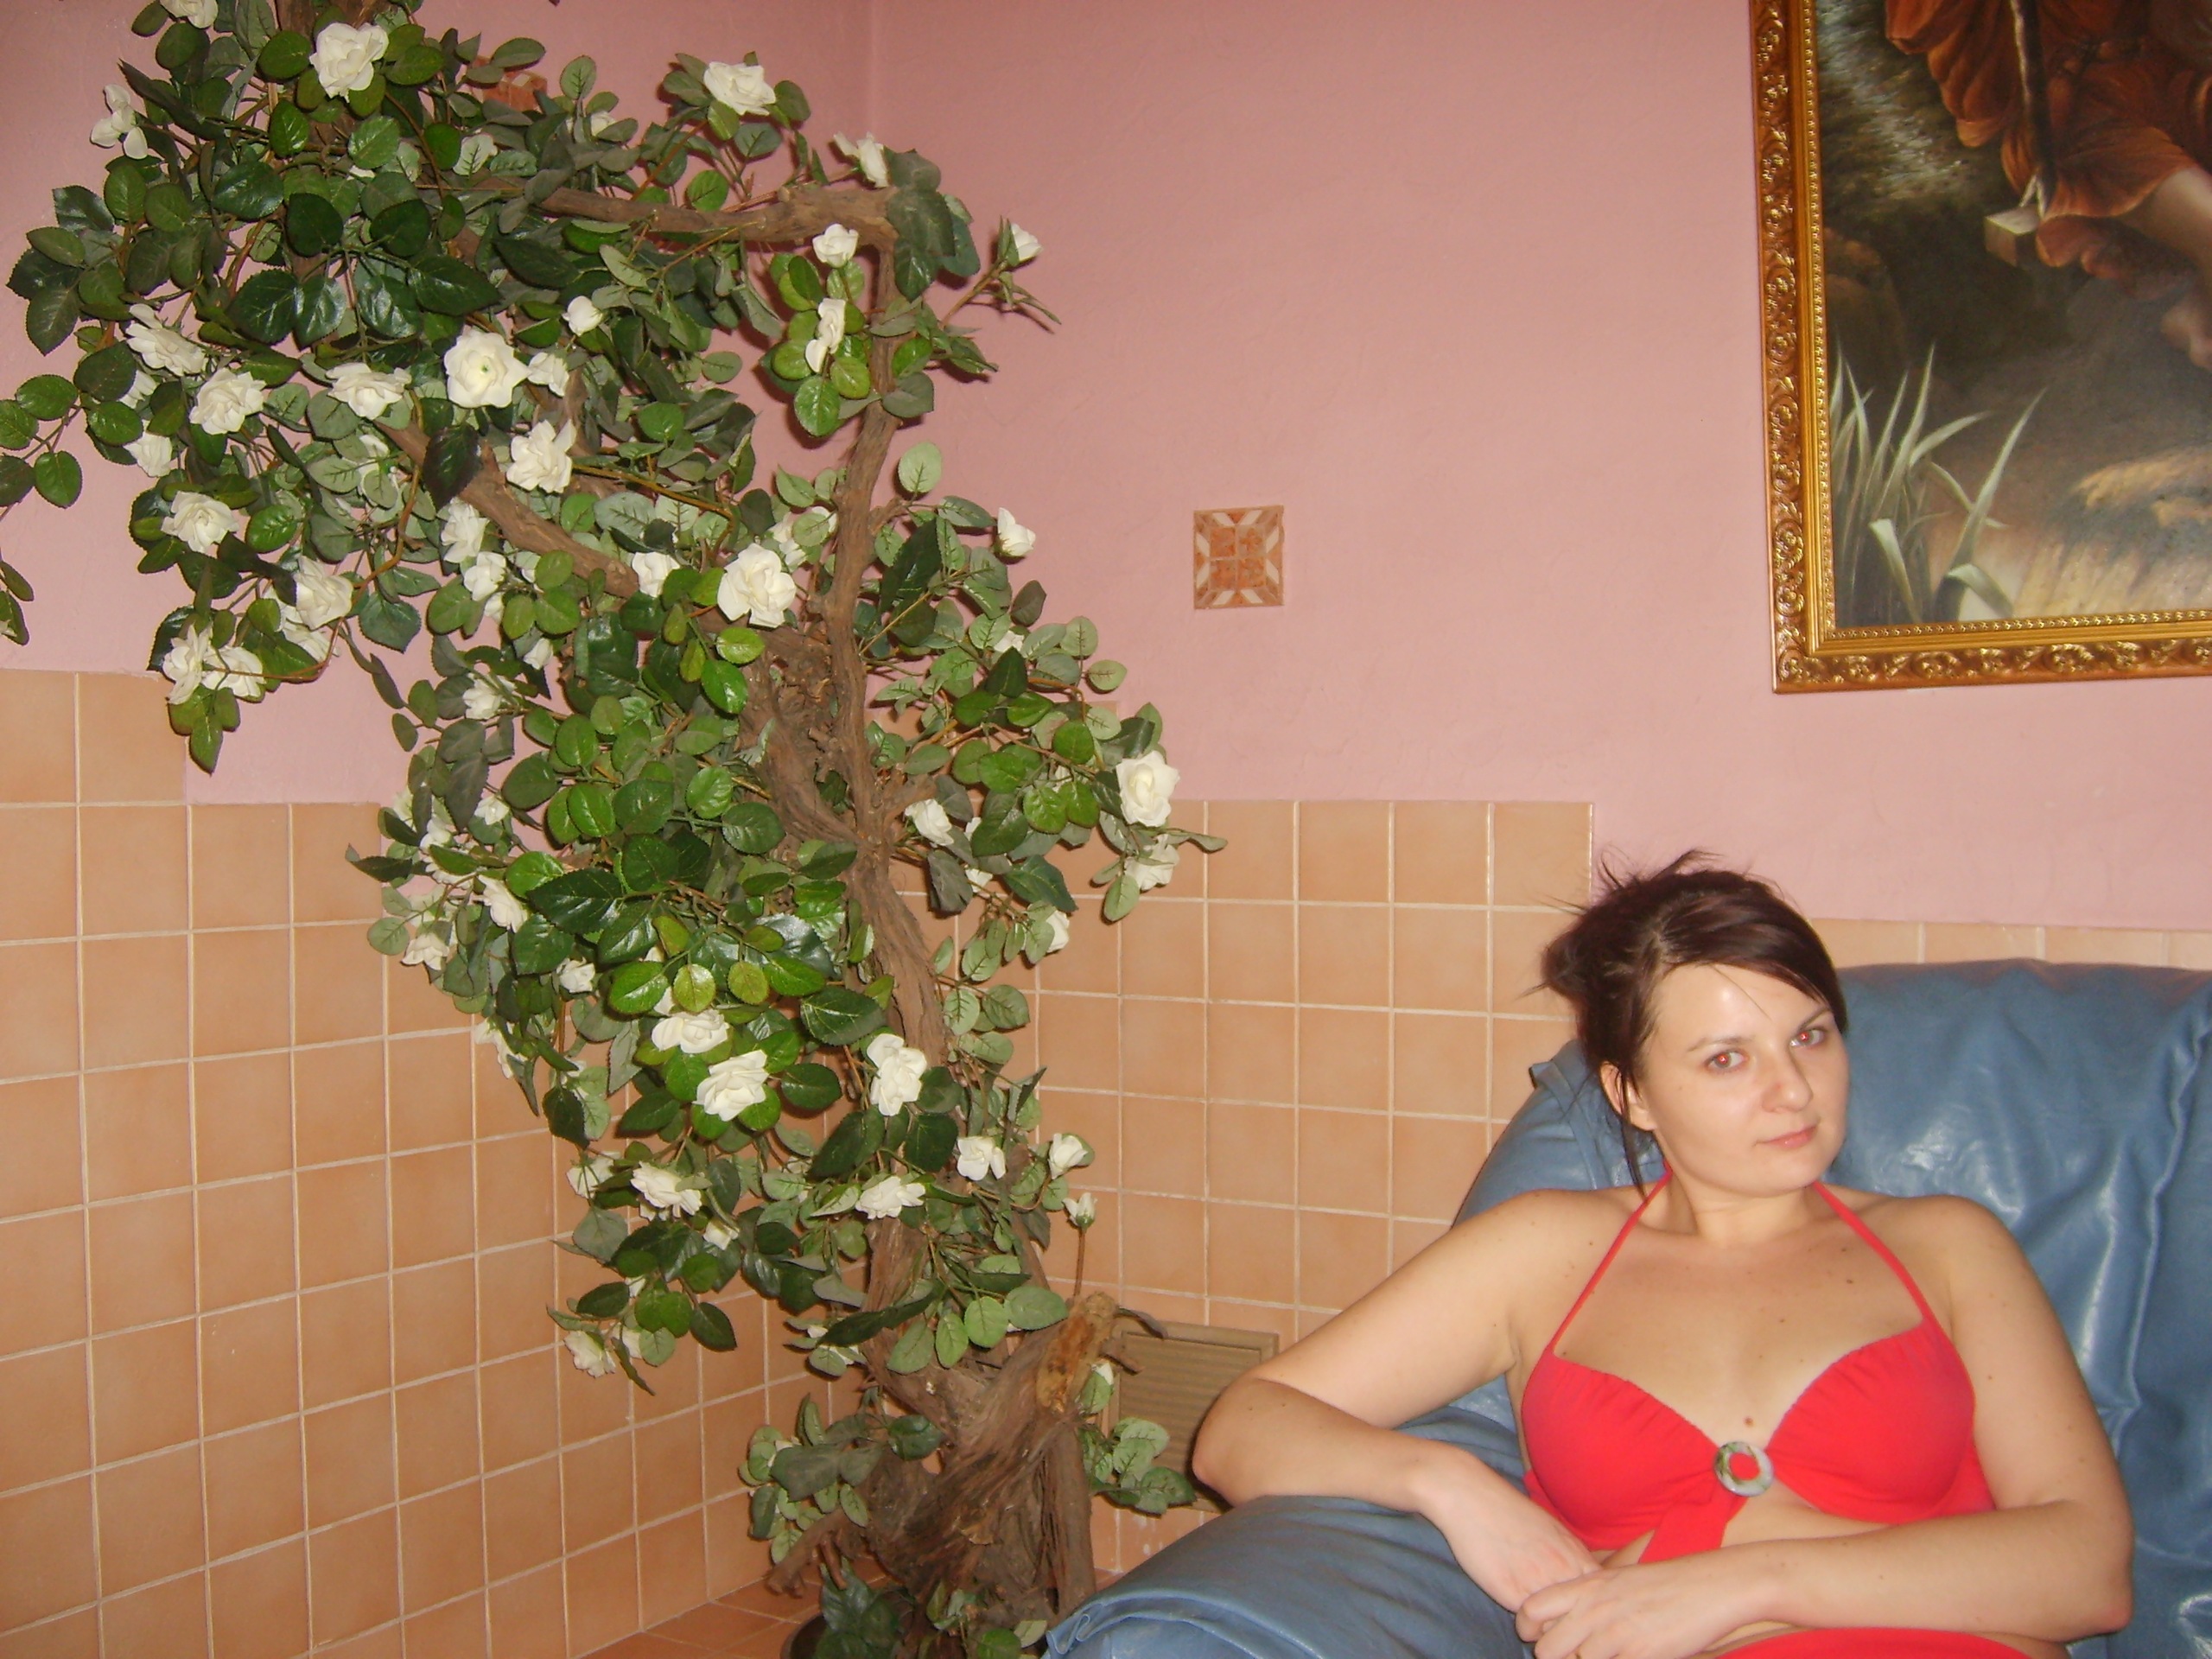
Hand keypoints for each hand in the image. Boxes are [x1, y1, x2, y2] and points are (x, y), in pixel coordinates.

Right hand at [1422, 1472, 1602, 1613]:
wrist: (1473, 1498)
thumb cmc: (1508, 1512)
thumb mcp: (1552, 1530)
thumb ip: (1569, 1558)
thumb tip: (1579, 1579)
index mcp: (1576, 1554)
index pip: (1599, 1597)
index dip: (1590, 1609)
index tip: (1576, 1611)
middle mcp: (1564, 1570)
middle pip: (1583, 1615)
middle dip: (1572, 1623)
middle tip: (1556, 1621)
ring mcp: (1541, 1583)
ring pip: (1558, 1625)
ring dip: (1549, 1628)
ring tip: (1537, 1618)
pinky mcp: (1514, 1594)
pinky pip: (1531, 1624)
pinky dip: (1527, 1625)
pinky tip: (1517, 1610)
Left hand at [1515, 1552, 1754, 1658]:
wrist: (1711, 1587)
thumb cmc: (1665, 1584)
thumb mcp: (1617, 1579)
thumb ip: (1587, 1597)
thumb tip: (1564, 1617)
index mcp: (1586, 1586)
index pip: (1531, 1609)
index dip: (1528, 1629)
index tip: (1538, 1636)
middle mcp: (1595, 1610)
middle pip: (1547, 1650)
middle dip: (1557, 1658)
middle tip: (1576, 1655)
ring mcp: (1616, 1635)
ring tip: (1610, 1653)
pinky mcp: (1640, 1655)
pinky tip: (1633, 1655)